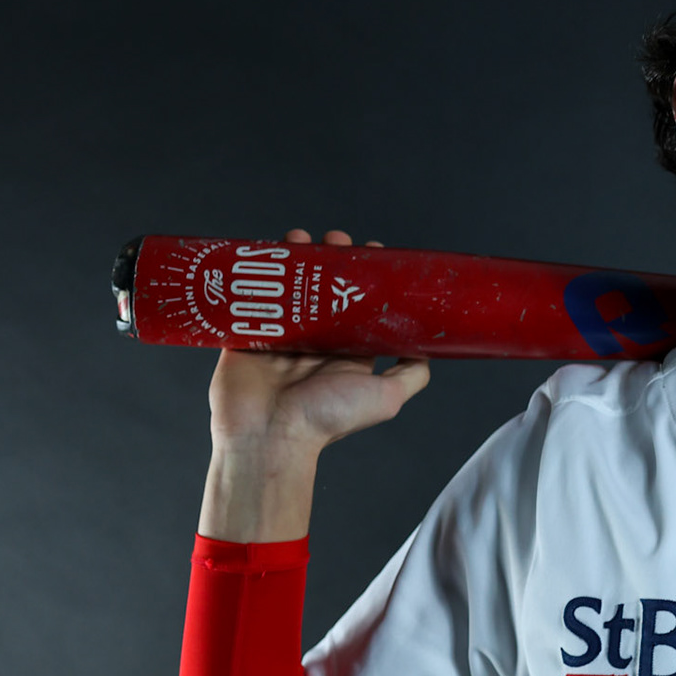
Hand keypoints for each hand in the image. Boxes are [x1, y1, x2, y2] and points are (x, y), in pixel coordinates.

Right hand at [207, 228, 430, 457]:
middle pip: (324, 290)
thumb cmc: (325, 420)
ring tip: (303, 238)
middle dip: (330, 260)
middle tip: (335, 240)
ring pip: (288, 288)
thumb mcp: (387, 397)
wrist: (268, 438)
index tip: (370, 252)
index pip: (359, 306)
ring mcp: (280, 338)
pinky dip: (255, 275)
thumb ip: (410, 374)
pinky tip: (267, 253)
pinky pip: (249, 298)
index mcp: (347, 355)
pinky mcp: (246, 335)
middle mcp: (316, 344)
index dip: (365, 278)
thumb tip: (429, 351)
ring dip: (296, 259)